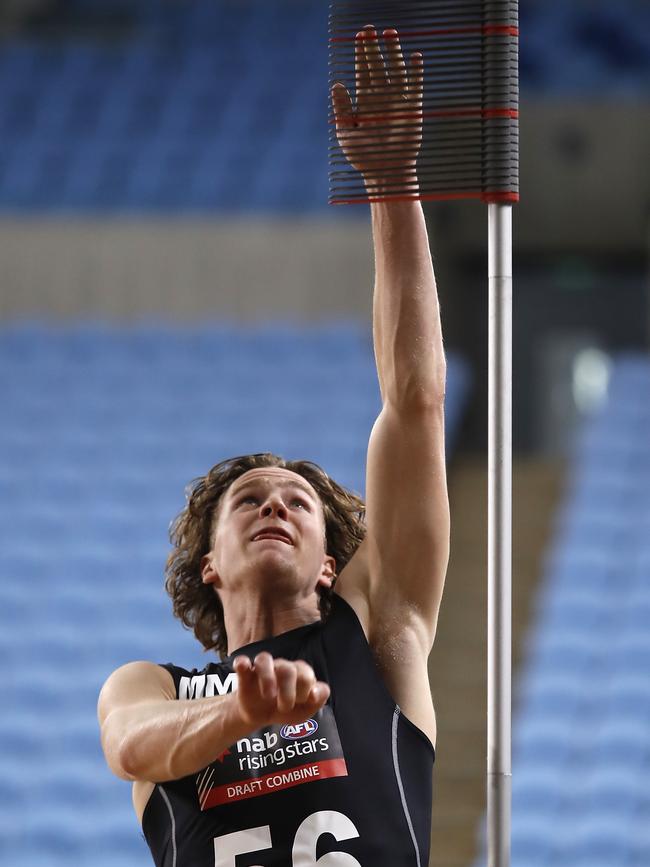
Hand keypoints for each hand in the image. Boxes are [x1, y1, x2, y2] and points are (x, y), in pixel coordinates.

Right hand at [233, 653, 329, 727]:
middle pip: (287, 669)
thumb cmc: (287, 708)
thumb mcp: (305, 710)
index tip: (303, 701)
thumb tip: (317, 692)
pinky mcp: (246, 676)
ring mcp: (263, 670)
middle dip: (288, 690)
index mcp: (298, 672)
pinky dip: (242, 663)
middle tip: (284, 707)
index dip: (306, 688)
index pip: (305, 672)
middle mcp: (281, 667)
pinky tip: (242, 665)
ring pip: (264, 660)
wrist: (261, 714)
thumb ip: (319, 699)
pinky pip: (242, 664)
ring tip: (268, 695)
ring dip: (267, 677)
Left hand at [331, 24, 422, 190]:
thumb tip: (336, 85)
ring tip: (389, 33)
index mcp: (364, 103)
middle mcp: (381, 99)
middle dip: (374, 47)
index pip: (363, 71)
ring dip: (393, 52)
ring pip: (395, 70)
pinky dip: (416, 72)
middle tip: (369, 29)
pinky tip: (415, 56)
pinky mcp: (412, 110)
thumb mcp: (347, 134)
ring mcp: (397, 102)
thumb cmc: (364, 158)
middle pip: (377, 66)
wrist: (386, 174)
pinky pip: (415, 86)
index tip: (360, 36)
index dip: (361, 54)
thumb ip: (342, 110)